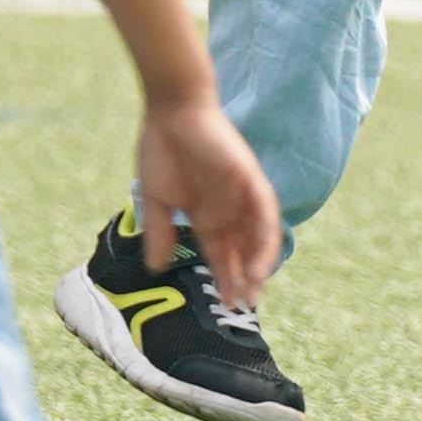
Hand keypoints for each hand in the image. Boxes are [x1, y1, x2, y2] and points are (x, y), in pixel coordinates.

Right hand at [130, 95, 281, 303]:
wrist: (171, 113)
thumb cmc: (161, 150)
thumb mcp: (156, 200)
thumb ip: (160, 232)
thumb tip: (156, 267)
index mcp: (206, 215)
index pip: (220, 254)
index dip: (224, 278)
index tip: (225, 305)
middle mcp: (228, 209)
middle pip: (242, 252)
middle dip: (243, 279)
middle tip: (243, 307)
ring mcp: (242, 196)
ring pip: (258, 238)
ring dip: (258, 265)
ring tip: (253, 292)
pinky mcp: (251, 180)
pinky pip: (265, 215)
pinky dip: (264, 240)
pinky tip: (260, 263)